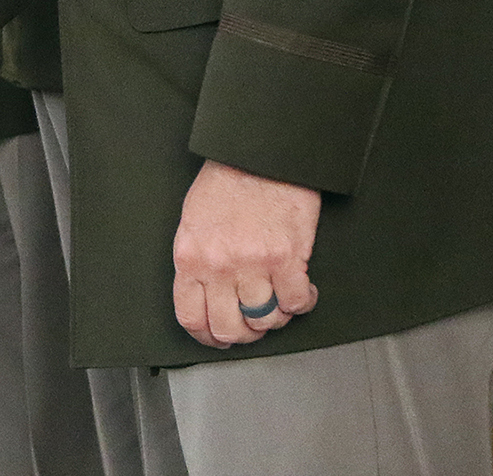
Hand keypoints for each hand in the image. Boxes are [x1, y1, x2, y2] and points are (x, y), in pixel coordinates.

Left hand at [172, 159, 320, 347]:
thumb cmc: (227, 181)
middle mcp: (219, 266)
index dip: (207, 338)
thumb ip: (197, 261)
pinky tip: (301, 292)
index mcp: (190, 257)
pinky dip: (301, 304)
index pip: (192, 317)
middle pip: (230, 328)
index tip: (218, 339)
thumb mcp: (193, 221)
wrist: (260, 153)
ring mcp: (254, 264)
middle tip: (252, 326)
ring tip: (278, 303)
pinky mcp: (288, 258)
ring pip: (265, 321)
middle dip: (244, 335)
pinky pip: (296, 303)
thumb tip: (206, 296)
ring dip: (275, 318)